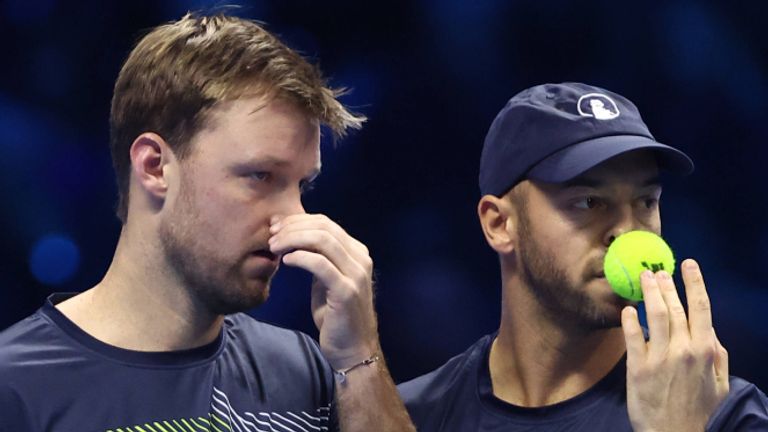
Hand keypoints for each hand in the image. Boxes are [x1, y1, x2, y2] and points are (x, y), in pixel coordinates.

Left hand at [269, 214, 378, 369]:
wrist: (352, 348)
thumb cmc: (336, 315)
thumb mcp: (327, 280)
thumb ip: (318, 258)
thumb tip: (292, 236)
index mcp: (357, 253)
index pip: (325, 223)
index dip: (297, 220)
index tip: (275, 227)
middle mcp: (361, 259)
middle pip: (324, 227)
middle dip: (292, 228)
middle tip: (271, 236)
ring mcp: (356, 274)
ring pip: (323, 241)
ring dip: (293, 240)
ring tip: (274, 247)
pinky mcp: (347, 291)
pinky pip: (320, 264)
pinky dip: (300, 258)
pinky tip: (286, 261)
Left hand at [622, 259, 728, 431]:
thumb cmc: (699, 411)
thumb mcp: (720, 384)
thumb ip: (718, 356)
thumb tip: (710, 331)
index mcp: (705, 351)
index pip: (701, 308)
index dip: (694, 282)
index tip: (689, 264)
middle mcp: (683, 350)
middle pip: (675, 307)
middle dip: (666, 284)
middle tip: (658, 269)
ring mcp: (659, 358)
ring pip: (655, 315)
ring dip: (649, 292)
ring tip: (643, 278)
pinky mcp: (638, 368)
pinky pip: (633, 337)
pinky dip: (630, 320)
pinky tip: (627, 309)